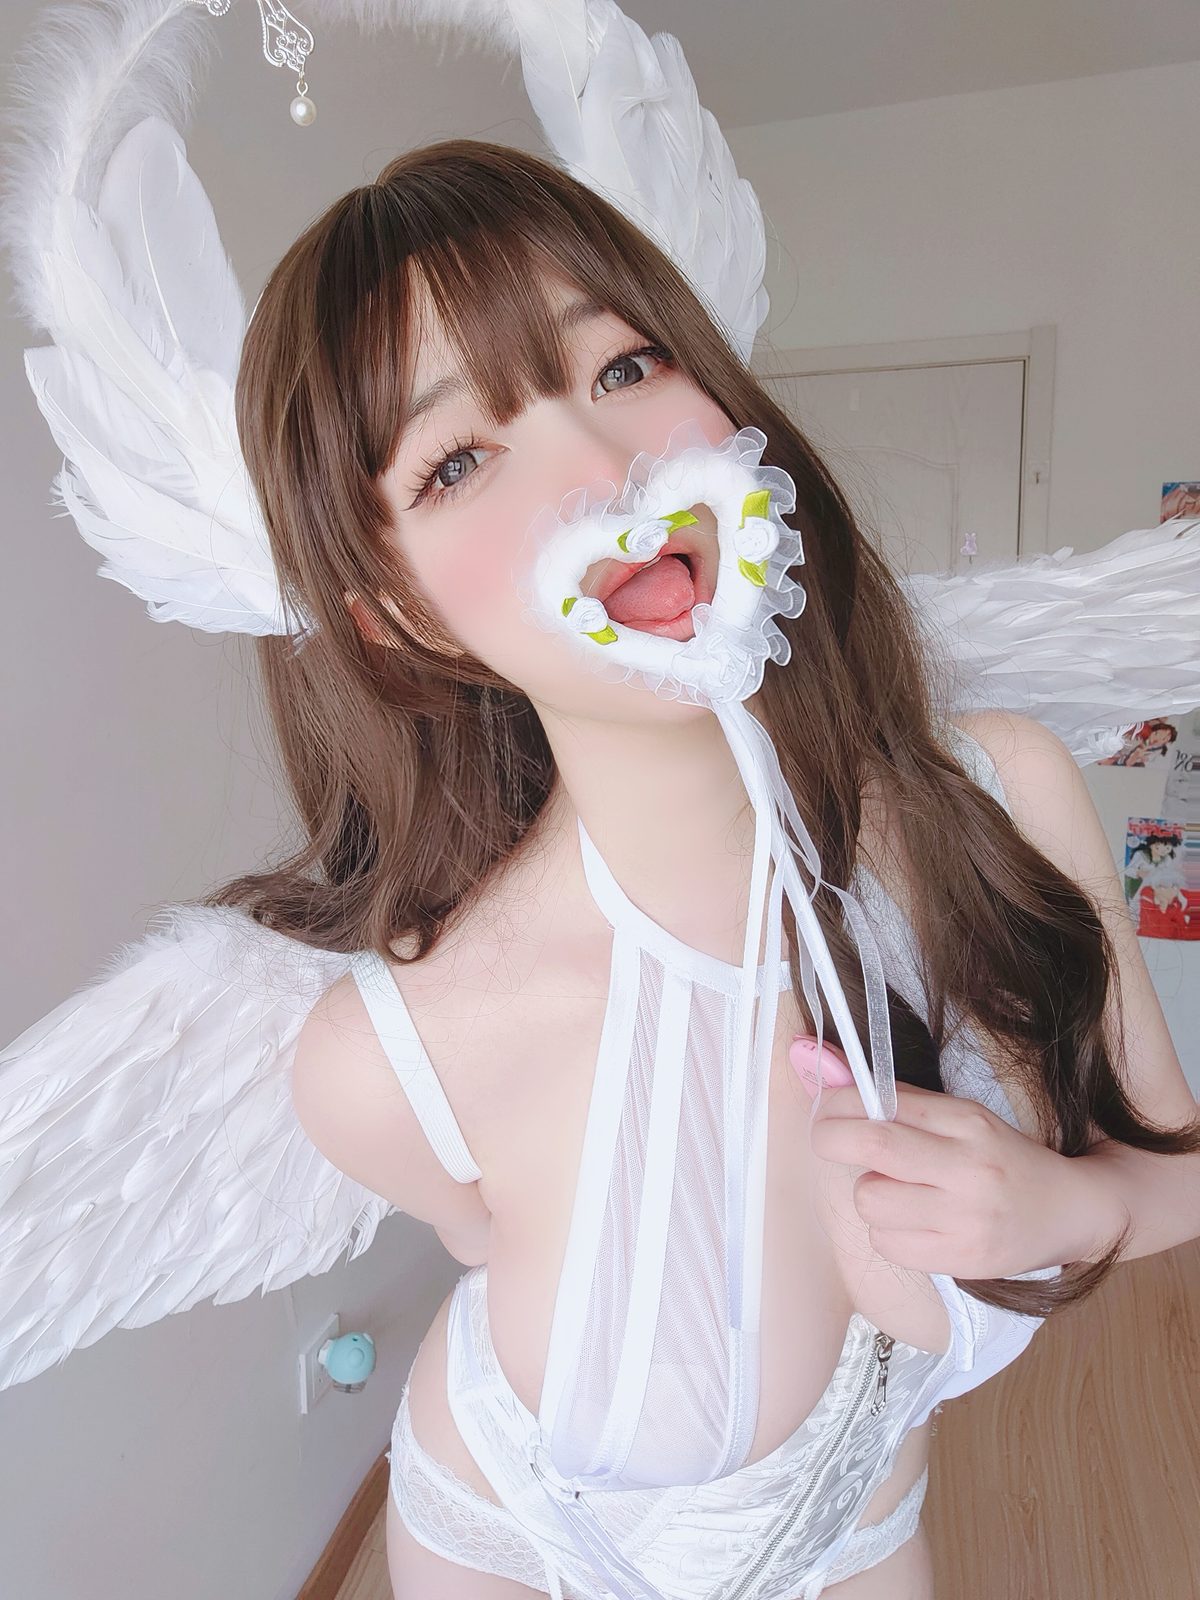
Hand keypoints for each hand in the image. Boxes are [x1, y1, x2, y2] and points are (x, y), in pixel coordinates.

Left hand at [791, 1036, 1116, 1276]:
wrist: (1069, 1213)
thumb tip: (808, 1056)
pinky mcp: (962, 1261)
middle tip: (827, 1139)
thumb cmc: (1001, 1159)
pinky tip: (913, 1223)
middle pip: (872, 1145)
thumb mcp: (958, 1116)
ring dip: (867, 1192)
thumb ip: (891, 1096)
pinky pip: (886, 1244)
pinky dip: (886, 1231)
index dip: (836, 1102)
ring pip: (869, 1199)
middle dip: (829, 1138)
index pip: (883, 1103)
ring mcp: (966, 1219)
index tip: (825, 1107)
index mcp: (967, 1121)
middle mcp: (968, 1168)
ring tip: (894, 1190)